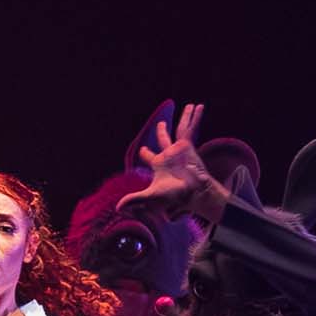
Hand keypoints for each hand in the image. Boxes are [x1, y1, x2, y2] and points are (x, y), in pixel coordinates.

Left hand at [131, 102, 221, 216]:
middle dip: (162, 132)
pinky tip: (199, 107)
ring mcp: (180, 149)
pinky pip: (190, 127)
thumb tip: (117, 208)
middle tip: (161, 125)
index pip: (149, 156)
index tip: (143, 149)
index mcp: (160, 164)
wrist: (193, 192)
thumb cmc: (173, 195)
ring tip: (189, 106)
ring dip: (185, 117)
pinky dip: (195, 117)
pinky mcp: (189, 144)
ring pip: (180, 129)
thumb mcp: (151, 196)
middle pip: (165, 140)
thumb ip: (134, 200)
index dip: (145, 152)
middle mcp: (170, 155)